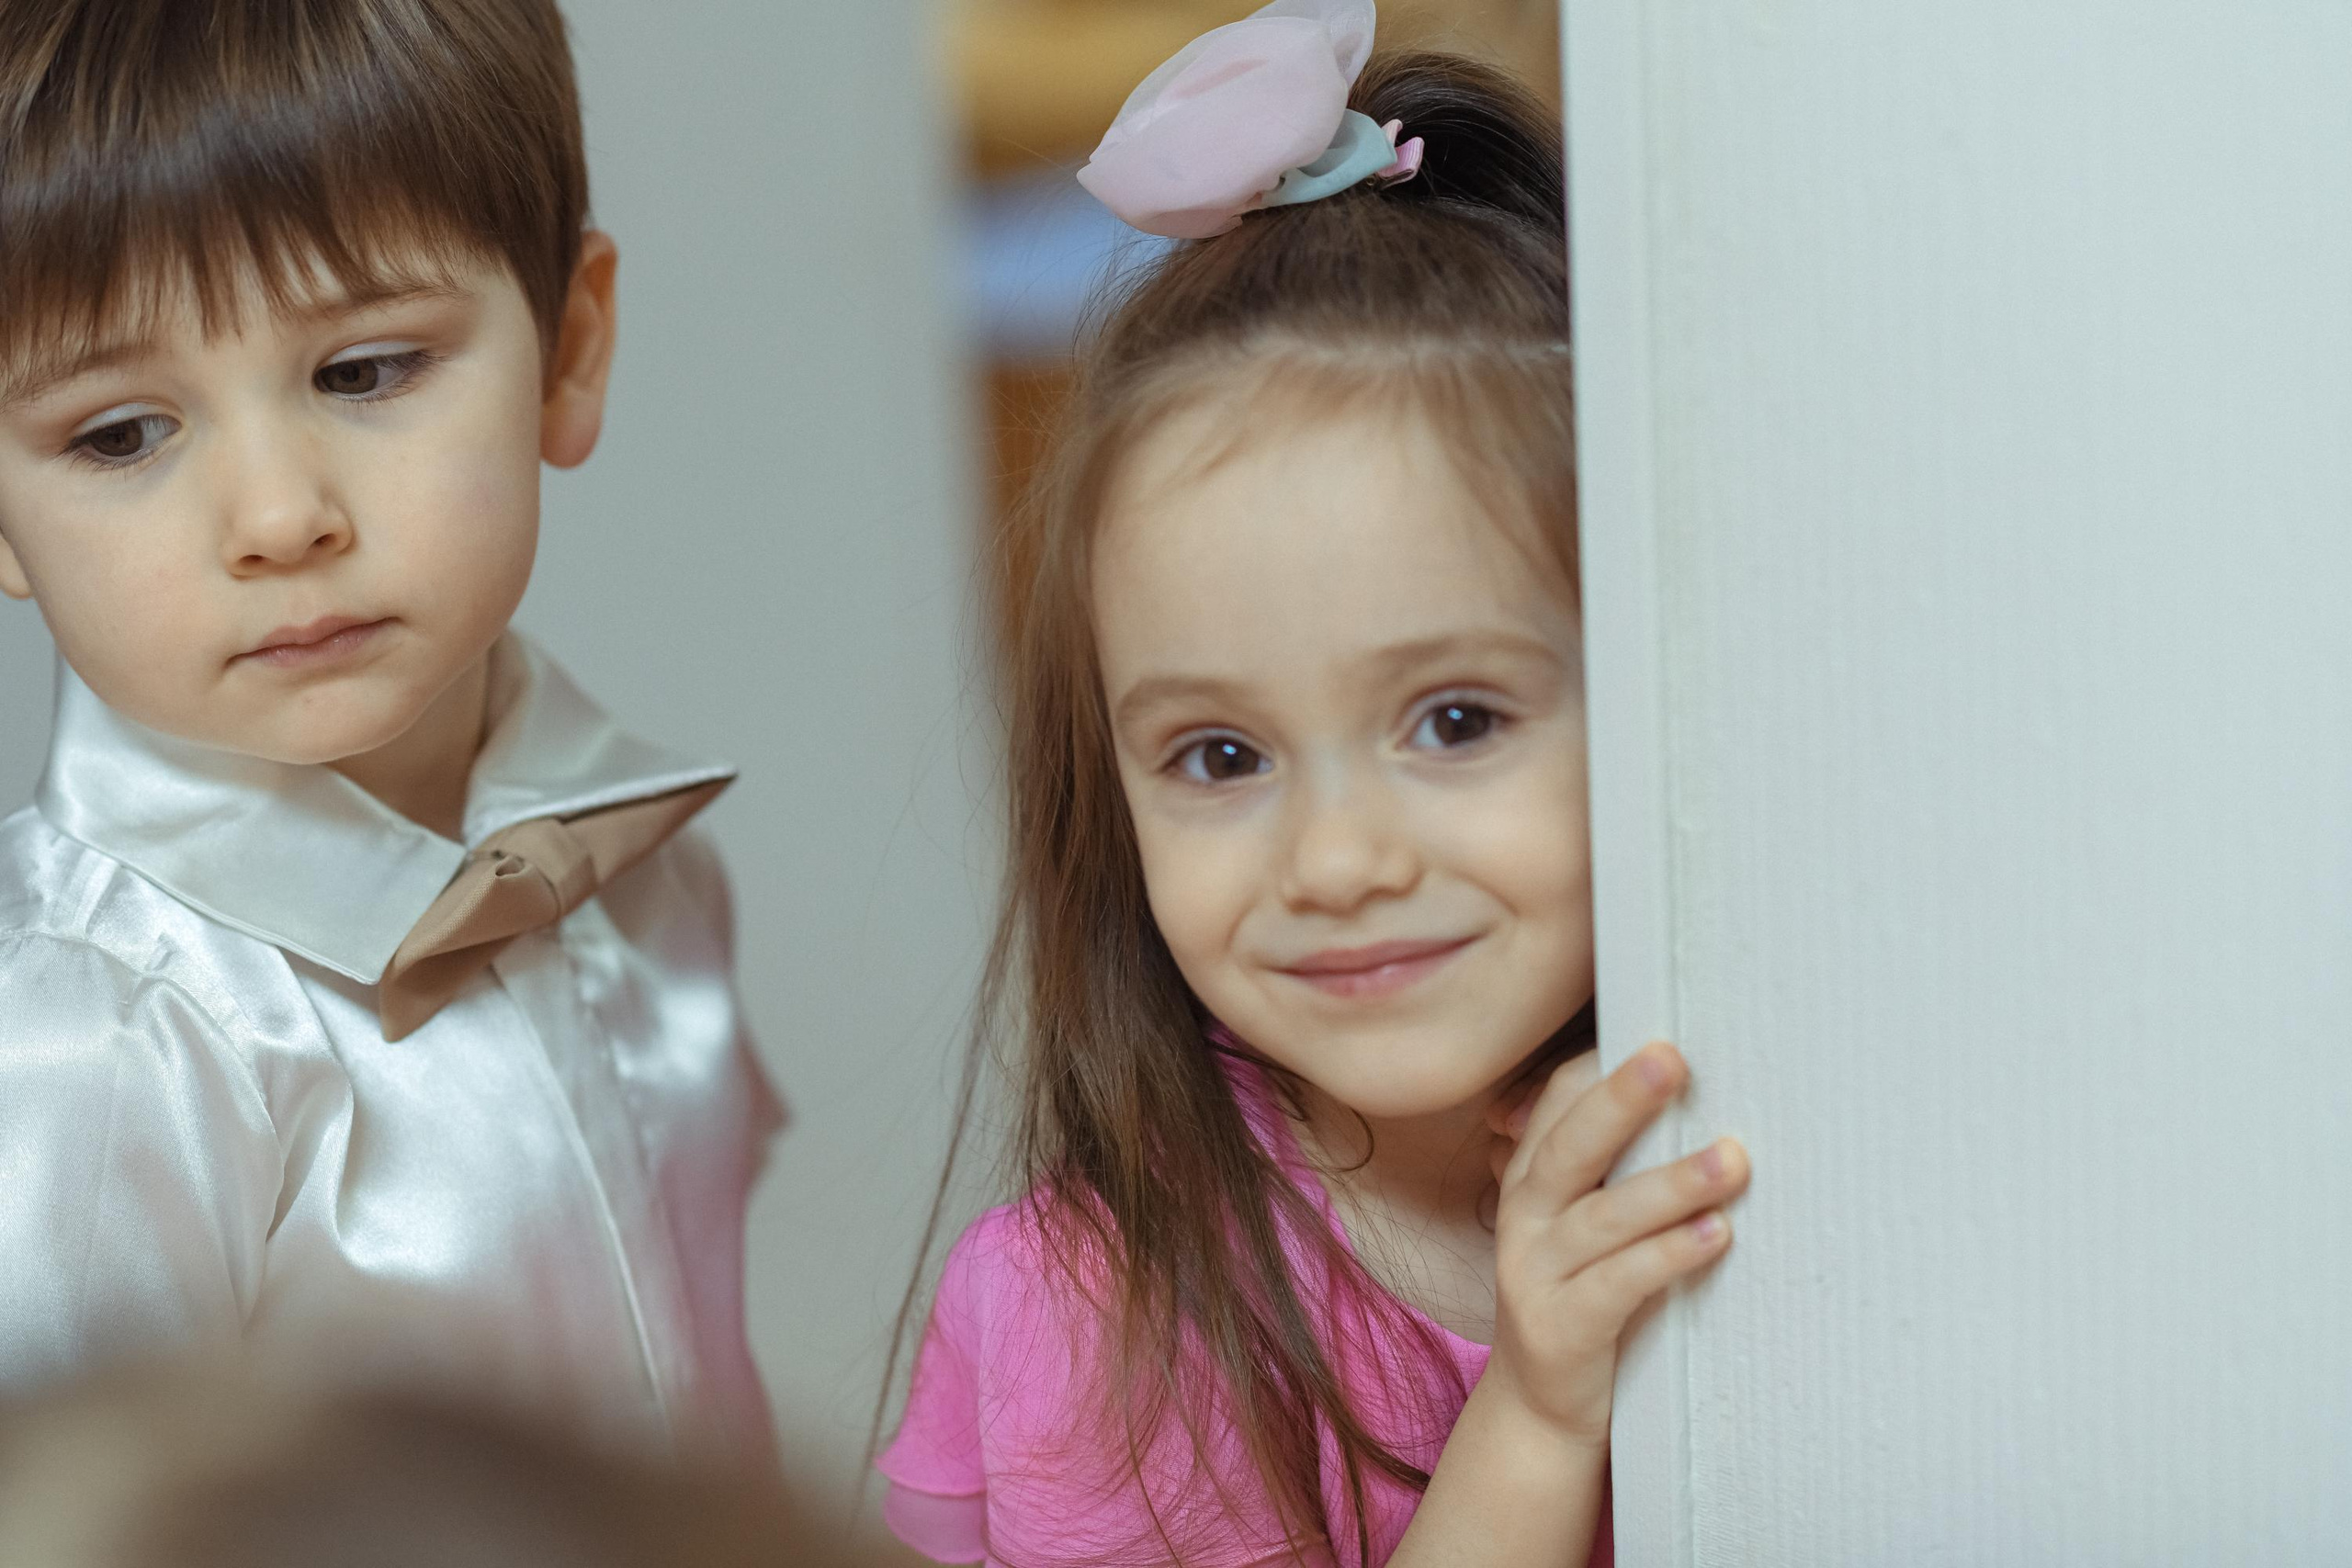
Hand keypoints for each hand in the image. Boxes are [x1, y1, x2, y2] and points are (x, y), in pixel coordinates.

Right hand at [1479, 1041, 1747, 1448]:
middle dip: (1622, 1098)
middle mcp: (1524, 1215)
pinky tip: (1715, 1235)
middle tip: (1674, 1058)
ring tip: (1732, 1159)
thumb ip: (1616, 1169)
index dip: (1603, 1069)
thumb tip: (1702, 1103)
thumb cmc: (1583, 1296)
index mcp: (1530, 1177)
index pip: (1557, 1103)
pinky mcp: (1560, 1328)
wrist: (1539, 1407)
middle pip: (1570, 1144)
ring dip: (1671, 1183)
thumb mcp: (1584, 1224)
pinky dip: (1668, 1256)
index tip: (1660, 1032)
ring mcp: (1534, 1272)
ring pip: (1603, 1216)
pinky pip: (1619, 1284)